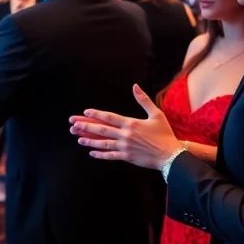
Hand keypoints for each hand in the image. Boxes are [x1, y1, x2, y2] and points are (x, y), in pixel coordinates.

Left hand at [69, 85, 183, 169]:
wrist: (170, 155)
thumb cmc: (164, 134)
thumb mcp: (156, 114)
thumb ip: (144, 100)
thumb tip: (135, 86)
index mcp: (131, 123)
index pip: (109, 117)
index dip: (96, 114)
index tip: (85, 112)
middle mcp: (125, 135)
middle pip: (101, 129)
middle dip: (86, 126)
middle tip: (73, 124)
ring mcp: (124, 147)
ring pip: (103, 143)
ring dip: (89, 141)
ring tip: (78, 138)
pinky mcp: (127, 157)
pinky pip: (110, 156)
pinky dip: (100, 154)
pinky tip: (92, 153)